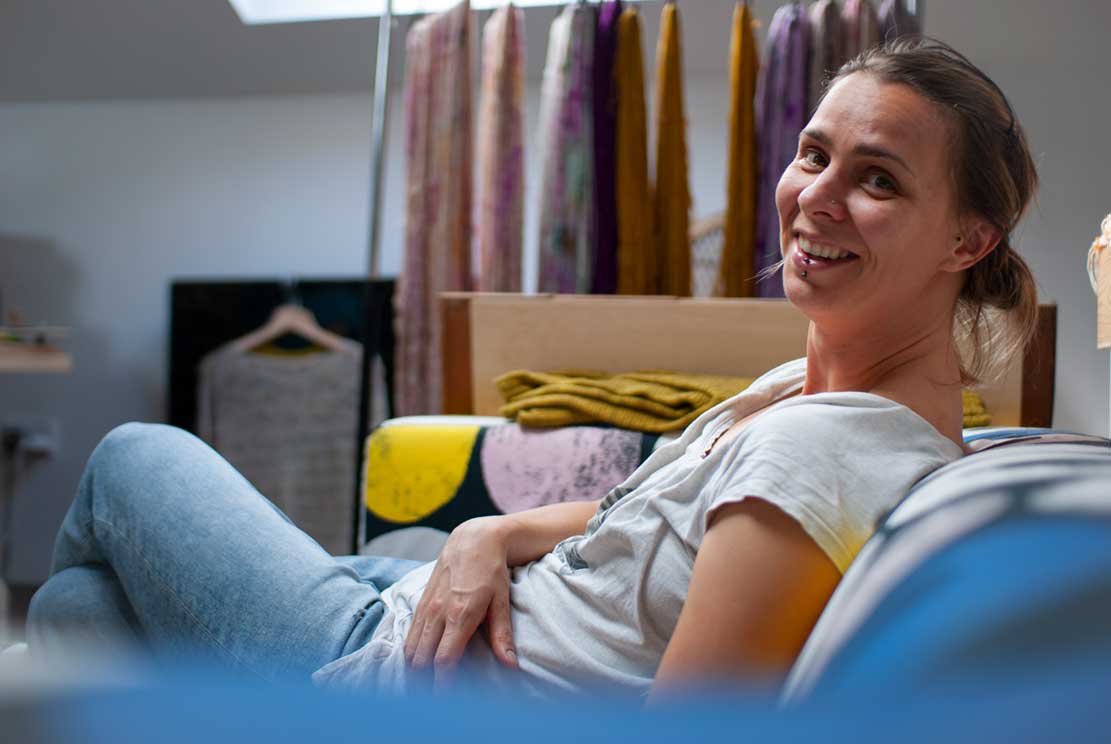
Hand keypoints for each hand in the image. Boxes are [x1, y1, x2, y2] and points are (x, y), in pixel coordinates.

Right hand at [403, 516, 518, 686]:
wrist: (474, 537)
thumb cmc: (492, 570)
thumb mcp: (502, 600)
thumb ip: (502, 635)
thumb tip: (511, 665)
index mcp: (460, 614)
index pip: (444, 659)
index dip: (443, 683)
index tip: (446, 699)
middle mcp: (438, 611)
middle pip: (422, 658)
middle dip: (425, 682)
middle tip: (432, 700)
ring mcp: (427, 605)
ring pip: (411, 648)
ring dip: (414, 670)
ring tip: (421, 688)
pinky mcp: (421, 600)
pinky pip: (409, 633)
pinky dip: (410, 653)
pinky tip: (415, 664)